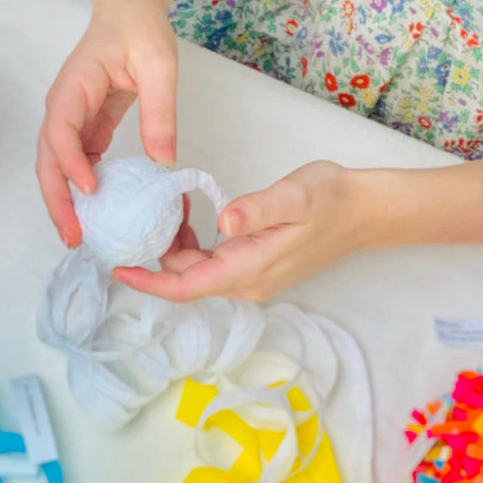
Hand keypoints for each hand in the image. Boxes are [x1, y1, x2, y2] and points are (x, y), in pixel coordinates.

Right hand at [37, 0, 180, 245]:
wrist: (129, 9)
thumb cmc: (139, 28)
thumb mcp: (159, 64)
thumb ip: (160, 110)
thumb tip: (164, 161)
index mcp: (73, 87)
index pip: (60, 131)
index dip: (71, 163)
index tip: (91, 190)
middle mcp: (63, 106)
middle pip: (48, 158)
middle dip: (56, 199)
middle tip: (74, 236)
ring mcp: (71, 118)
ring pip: (57, 165)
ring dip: (64, 200)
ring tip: (79, 235)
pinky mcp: (85, 126)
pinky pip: (78, 161)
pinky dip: (82, 187)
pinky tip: (97, 211)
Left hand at [115, 161, 356, 302]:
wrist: (364, 210)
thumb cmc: (330, 198)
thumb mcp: (294, 196)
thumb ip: (257, 210)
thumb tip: (224, 221)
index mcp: (250, 270)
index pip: (187, 287)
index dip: (150, 281)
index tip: (118, 269)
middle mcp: (247, 283)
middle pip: (186, 279)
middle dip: (156, 254)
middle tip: (141, 213)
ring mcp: (252, 278)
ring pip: (197, 271)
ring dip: (174, 247)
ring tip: (165, 209)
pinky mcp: (255, 267)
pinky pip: (212, 264)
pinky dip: (192, 245)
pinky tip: (188, 217)